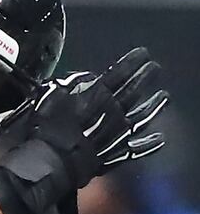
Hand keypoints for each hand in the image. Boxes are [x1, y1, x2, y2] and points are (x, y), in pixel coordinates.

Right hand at [32, 47, 167, 186]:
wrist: (53, 160)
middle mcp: (113, 111)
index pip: (119, 73)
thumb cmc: (47, 126)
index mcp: (97, 94)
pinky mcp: (116, 153)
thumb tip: (87, 76)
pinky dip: (150, 144)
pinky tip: (159, 139)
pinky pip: (138, 149)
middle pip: (134, 90)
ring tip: (164, 96)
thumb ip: (71, 83)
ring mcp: (118, 133)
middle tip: (155, 67)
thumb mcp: (52, 94)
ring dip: (155, 106)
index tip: (143, 53)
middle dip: (145, 77)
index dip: (132, 62)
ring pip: (142, 116)